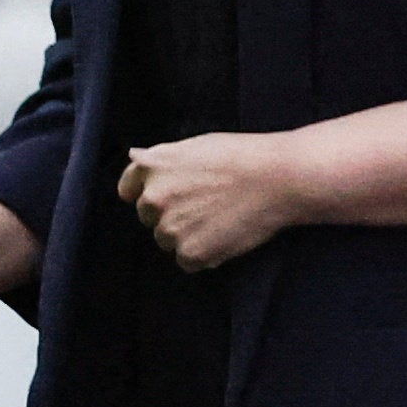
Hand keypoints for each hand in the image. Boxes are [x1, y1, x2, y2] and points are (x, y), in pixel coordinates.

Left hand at [122, 130, 316, 273]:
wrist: (277, 179)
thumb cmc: (241, 156)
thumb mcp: (194, 145)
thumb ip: (159, 157)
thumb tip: (133, 157)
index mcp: (152, 167)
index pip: (128, 190)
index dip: (148, 193)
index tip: (170, 196)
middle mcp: (153, 198)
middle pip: (149, 218)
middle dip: (170, 214)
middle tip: (205, 205)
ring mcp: (170, 228)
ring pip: (167, 241)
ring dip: (187, 235)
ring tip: (219, 219)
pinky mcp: (190, 253)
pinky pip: (187, 261)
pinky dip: (204, 254)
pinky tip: (225, 234)